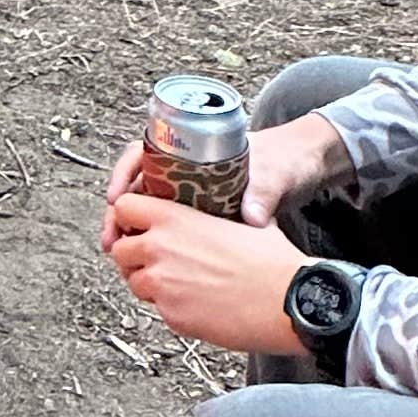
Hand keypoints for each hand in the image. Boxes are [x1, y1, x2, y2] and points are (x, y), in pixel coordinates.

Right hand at [93, 110, 342, 253]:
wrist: (306, 168)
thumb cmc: (286, 160)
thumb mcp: (274, 173)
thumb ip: (262, 193)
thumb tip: (250, 215)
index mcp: (195, 153)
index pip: (145, 155)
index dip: (124, 175)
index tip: (115, 197)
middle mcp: (188, 172)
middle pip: (139, 189)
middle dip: (120, 214)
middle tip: (111, 240)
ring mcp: (196, 194)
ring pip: (151, 211)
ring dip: (133, 232)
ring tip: (122, 257)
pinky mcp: (207, 215)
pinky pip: (172, 228)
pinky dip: (157, 243)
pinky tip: (153, 263)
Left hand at [103, 194, 311, 360]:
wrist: (289, 301)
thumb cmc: (272, 263)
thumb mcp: (241, 219)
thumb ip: (212, 215)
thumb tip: (216, 213)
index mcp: (174, 219)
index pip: (122, 207)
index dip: (128, 217)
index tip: (137, 225)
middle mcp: (160, 250)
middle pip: (118, 249)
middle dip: (133, 256)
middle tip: (156, 260)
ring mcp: (162, 285)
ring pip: (133, 283)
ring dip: (150, 283)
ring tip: (180, 282)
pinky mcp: (172, 316)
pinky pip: (157, 310)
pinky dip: (170, 306)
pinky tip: (197, 301)